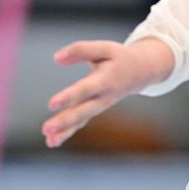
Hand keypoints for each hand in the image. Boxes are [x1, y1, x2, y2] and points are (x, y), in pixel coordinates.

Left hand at [42, 38, 173, 146]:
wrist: (141, 72)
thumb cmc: (120, 58)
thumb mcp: (105, 48)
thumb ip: (81, 50)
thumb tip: (57, 58)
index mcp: (106, 79)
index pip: (85, 89)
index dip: (69, 96)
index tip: (51, 104)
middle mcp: (103, 96)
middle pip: (83, 111)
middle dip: (65, 121)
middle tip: (47, 128)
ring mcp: (99, 105)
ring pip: (82, 120)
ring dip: (65, 131)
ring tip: (49, 141)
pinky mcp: (94, 109)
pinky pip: (81, 123)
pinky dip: (67, 133)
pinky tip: (52, 141)